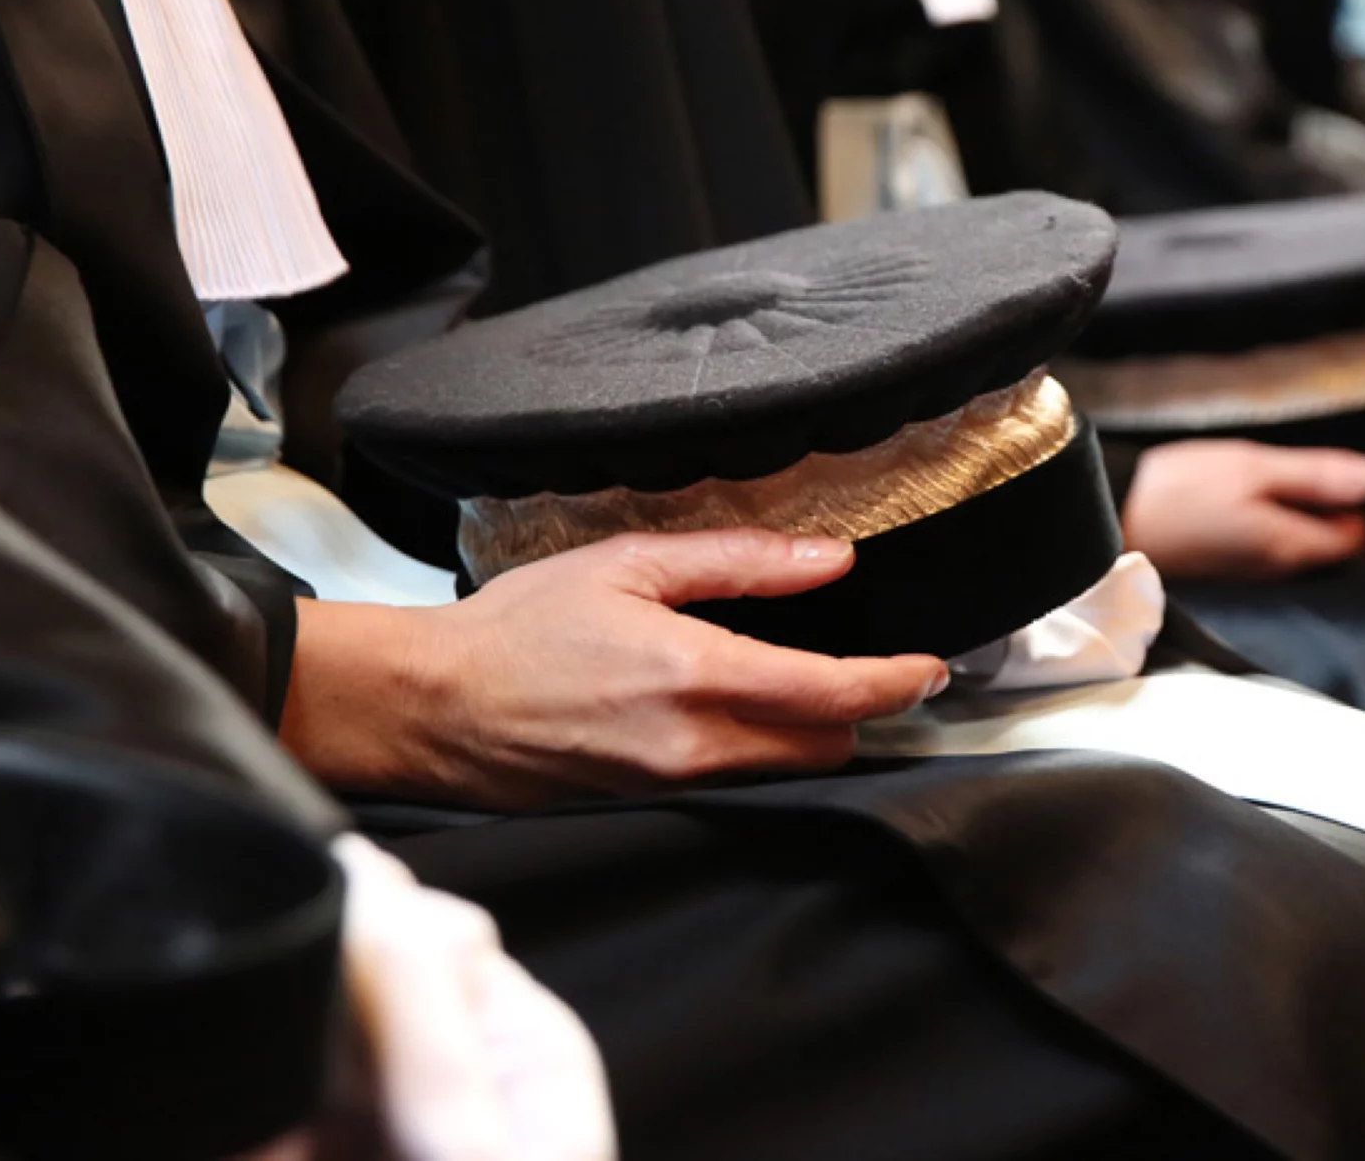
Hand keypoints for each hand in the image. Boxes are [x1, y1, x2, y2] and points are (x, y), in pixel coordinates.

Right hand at [279, 531, 949, 810]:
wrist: (433, 706)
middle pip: (826, 745)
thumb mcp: (629, 564)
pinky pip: (739, 787)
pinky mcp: (651, 806)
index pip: (832, 693)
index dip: (896, 682)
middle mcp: (692, 744)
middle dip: (858, 710)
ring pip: (786, 772)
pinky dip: (762, 756)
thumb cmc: (519, 629)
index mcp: (694, 674)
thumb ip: (740, 561)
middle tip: (867, 666)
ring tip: (808, 688)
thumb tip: (829, 557)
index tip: (931, 668)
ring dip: (813, 736)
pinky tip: (743, 718)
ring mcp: (672, 786)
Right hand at [1120, 441, 1364, 582]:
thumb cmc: (1180, 489)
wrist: (1109, 517)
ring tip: (1256, 481)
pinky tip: (1236, 499)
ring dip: (1290, 510)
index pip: (1356, 536)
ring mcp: (1252, 574)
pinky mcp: (1228, 569)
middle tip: (1286, 472)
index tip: (1319, 473)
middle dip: (1321, 506)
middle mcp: (1278, 572)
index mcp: (1291, 548)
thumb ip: (1316, 476)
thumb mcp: (1253, 468)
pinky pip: (1267, 545)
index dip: (1349, 500)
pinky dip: (1264, 520)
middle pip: (1328, 543)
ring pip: (1296, 542)